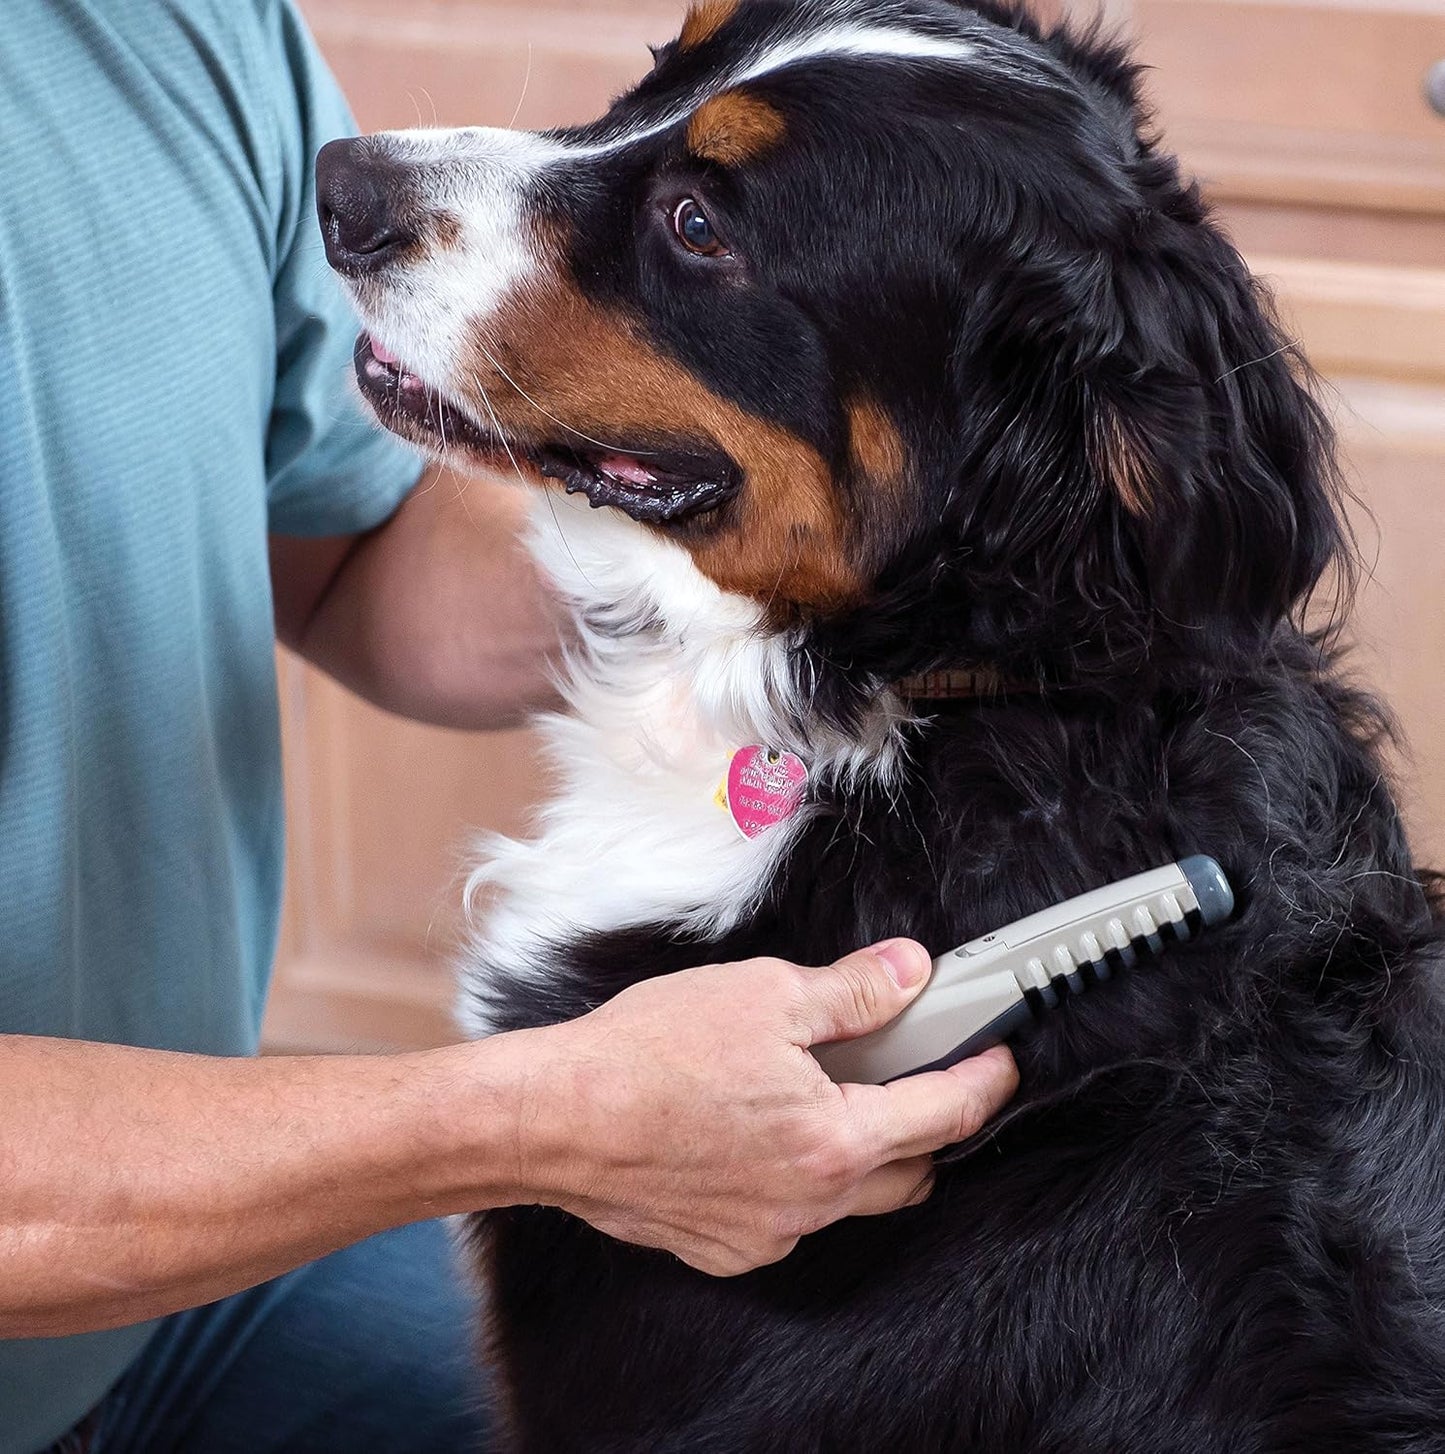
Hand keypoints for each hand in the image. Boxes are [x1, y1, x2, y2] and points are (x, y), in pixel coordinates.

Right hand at [499, 941, 1017, 1275]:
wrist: (556, 1118)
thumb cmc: (647, 1056)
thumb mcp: (764, 995)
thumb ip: (853, 990)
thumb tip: (910, 973)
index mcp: (834, 1141)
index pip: (946, 1115)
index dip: (984, 1080)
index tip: (999, 1060)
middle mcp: (810, 1202)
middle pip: (911, 1172)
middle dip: (928, 1125)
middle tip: (911, 1071)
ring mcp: (766, 1233)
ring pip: (848, 1197)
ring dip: (857, 1151)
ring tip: (819, 1092)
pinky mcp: (723, 1246)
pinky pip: (789, 1216)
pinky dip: (796, 1176)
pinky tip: (758, 1130)